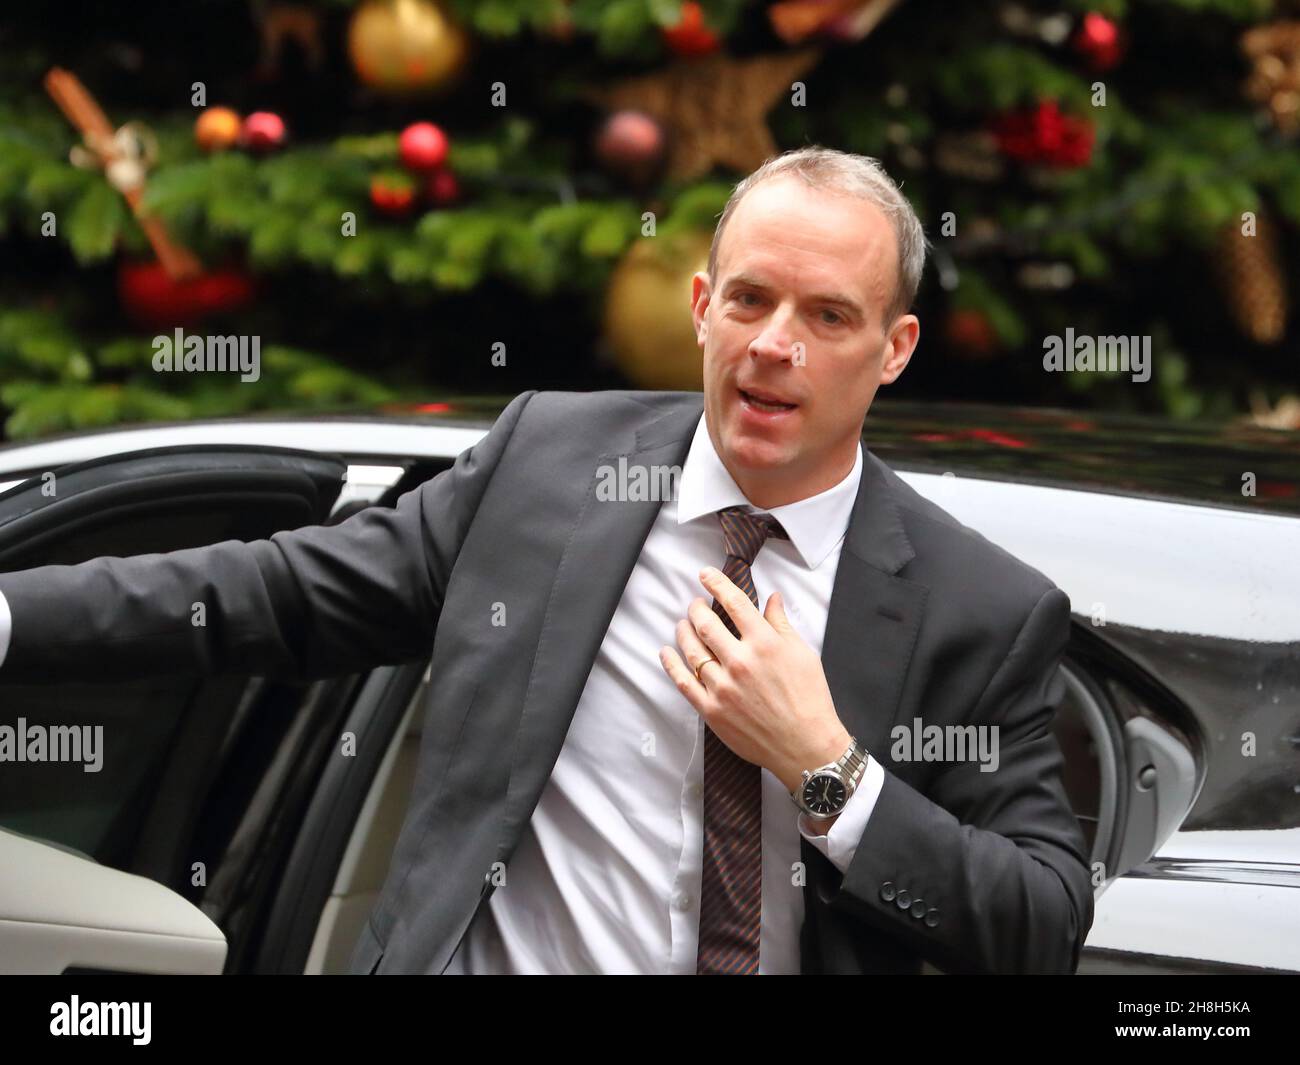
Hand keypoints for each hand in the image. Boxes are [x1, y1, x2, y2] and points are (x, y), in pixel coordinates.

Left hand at [658, 566, 852, 793]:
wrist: (805, 745)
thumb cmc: (810, 699)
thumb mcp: (802, 654)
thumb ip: (781, 624)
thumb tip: (772, 598)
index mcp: (764, 644)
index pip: (734, 603)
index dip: (716, 583)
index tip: (705, 574)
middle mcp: (740, 662)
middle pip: (706, 624)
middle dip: (696, 608)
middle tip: (695, 603)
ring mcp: (723, 687)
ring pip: (692, 651)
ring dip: (683, 632)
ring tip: (682, 624)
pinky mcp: (712, 710)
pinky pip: (683, 682)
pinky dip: (671, 664)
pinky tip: (667, 652)